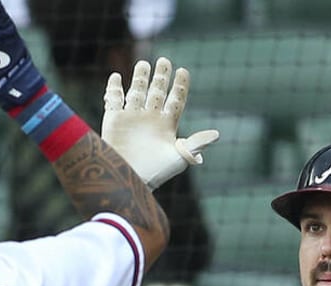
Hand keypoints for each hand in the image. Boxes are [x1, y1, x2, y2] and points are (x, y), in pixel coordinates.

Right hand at [100, 59, 218, 188]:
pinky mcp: (114, 120)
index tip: (183, 71)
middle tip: (165, 61)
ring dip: (140, 78)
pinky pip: (114, 100)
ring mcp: (132, 118)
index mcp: (167, 125)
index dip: (180, 86)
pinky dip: (113, 88)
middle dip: (161, 77)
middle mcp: (150, 119)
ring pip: (137, 92)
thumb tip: (217, 135)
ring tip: (143, 64)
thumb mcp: (179, 156)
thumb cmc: (156, 172)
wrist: (129, 179)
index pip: (176, 100)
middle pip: (157, 92)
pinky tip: (116, 77)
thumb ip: (196, 143)